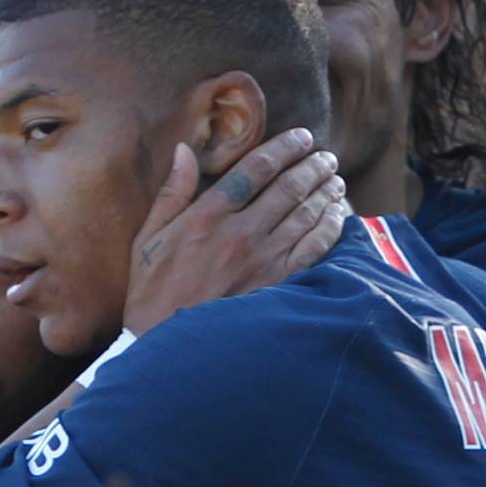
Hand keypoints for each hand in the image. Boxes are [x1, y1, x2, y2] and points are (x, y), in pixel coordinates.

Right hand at [123, 128, 346, 335]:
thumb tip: (184, 150)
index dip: (284, 147)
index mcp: (206, 216)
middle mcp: (239, 233)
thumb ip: (171, 193)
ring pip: (306, 214)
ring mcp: (262, 260)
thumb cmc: (152, 293)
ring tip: (335, 179)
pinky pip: (315, 249)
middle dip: (312, 166)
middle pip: (288, 187)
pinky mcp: (278, 285)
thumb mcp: (148, 239)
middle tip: (326, 156)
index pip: (255, 168)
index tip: (302, 137)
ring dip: (325, 191)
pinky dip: (330, 227)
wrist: (168, 350)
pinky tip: (337, 215)